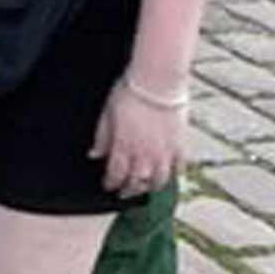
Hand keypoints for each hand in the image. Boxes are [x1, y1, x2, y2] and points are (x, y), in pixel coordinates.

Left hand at [92, 82, 187, 198]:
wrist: (158, 81)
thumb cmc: (130, 91)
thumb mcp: (107, 111)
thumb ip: (102, 136)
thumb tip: (94, 154)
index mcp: (124, 147)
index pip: (116, 175)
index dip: (111, 183)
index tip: (108, 185)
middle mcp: (144, 156)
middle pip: (137, 182)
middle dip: (129, 190)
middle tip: (125, 193)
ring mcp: (164, 153)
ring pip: (159, 181)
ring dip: (151, 186)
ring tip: (146, 187)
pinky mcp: (180, 146)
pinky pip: (179, 168)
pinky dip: (174, 174)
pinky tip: (170, 174)